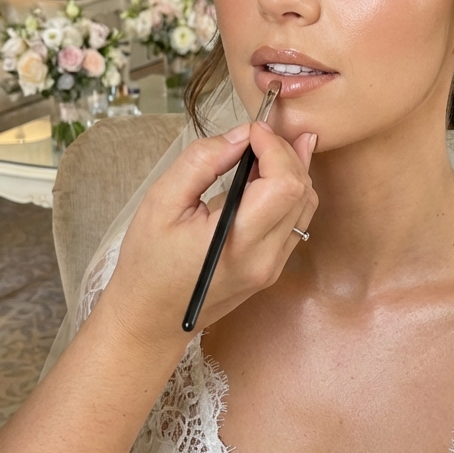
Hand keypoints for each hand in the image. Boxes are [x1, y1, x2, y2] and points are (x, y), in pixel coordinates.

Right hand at [100, 121, 317, 351]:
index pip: (285, 183)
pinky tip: (268, 174)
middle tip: (256, 136)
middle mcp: (266, 257)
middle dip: (285, 153)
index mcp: (239, 241)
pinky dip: (289, 191)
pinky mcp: (272, 268)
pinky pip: (296, 222)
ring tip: (265, 148)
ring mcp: (273, 266)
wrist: (149, 322)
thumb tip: (239, 136)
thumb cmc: (147, 265)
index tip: (251, 130)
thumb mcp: (161, 202)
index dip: (274, 146)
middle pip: (302, 190)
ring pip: (306, 205)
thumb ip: (202, 162)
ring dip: (291, 170)